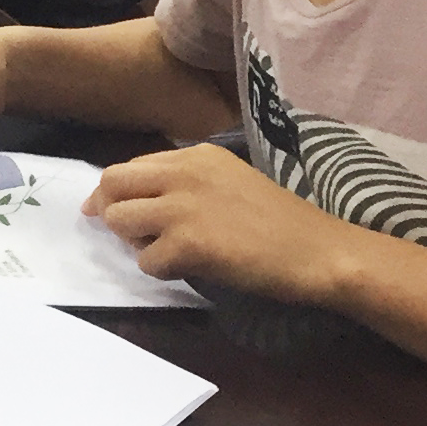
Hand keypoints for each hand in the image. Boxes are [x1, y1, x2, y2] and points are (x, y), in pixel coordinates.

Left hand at [84, 146, 367, 302]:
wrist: (319, 250)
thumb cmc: (281, 222)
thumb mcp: (230, 181)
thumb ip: (186, 182)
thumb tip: (137, 198)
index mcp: (197, 155)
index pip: (131, 165)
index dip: (116, 191)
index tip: (113, 209)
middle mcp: (184, 173)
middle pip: (112, 183)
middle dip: (107, 209)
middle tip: (124, 233)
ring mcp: (183, 207)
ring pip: (119, 220)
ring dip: (134, 242)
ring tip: (166, 251)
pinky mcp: (187, 243)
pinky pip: (145, 261)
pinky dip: (160, 270)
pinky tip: (190, 268)